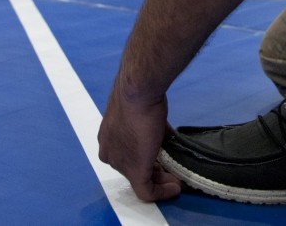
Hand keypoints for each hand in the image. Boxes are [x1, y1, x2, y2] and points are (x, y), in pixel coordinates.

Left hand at [98, 83, 181, 202]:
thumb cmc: (140, 96)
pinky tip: (176, 188)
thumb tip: (163, 135)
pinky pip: (147, 191)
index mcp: (108, 138)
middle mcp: (110, 153)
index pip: (127, 153)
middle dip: (155, 170)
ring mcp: (120, 164)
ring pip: (141, 179)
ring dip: (161, 181)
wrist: (138, 92)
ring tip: (177, 180)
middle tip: (172, 172)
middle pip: (134, 167)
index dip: (145, 157)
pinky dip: (162, 192)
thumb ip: (150, 130)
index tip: (161, 159)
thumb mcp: (143, 114)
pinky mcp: (134, 172)